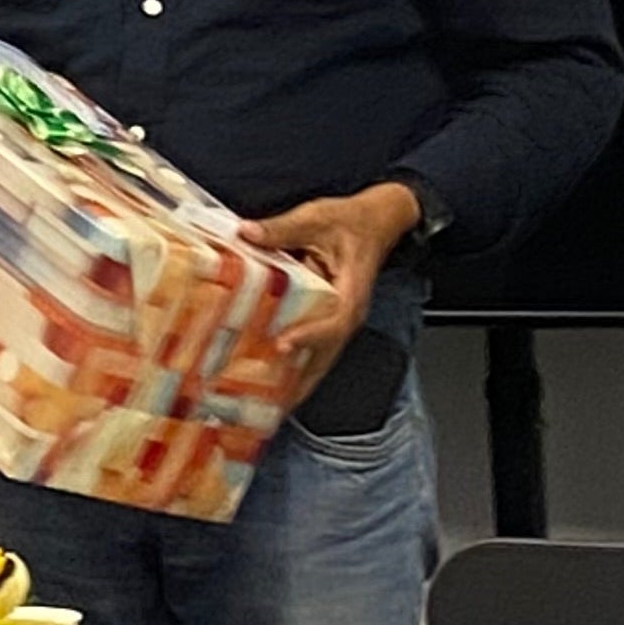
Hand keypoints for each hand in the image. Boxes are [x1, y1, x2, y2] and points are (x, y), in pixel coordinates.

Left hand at [242, 183, 420, 389]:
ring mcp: (335, 321)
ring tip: (262, 407)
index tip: (284, 345)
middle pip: (324, 357)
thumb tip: (248, 232)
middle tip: (265, 404)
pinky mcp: (324, 319)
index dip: (310, 336)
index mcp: (350, 292)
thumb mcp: (317, 217)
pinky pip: (308, 348)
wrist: (375, 221)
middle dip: (296, 383)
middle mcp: (346, 315)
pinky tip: (266, 379)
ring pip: (316, 360)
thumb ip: (283, 228)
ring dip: (292, 382)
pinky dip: (290, 366)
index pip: (334, 322)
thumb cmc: (351, 221)